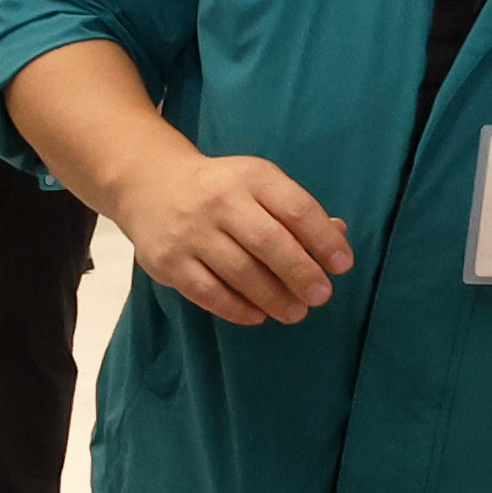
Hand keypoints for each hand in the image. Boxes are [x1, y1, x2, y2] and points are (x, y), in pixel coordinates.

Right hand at [103, 138, 351, 323]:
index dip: (323, 240)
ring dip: (273, 297)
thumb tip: (338, 237)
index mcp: (251, 177)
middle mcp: (220, 202)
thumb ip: (296, 210)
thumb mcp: (258, 183)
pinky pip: (208, 292)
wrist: (149, 184)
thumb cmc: (219, 188)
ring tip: (295, 312)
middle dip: (301, 273)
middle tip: (321, 296)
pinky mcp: (169, 262)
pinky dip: (237, 308)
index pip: (295, 209)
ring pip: (240, 272)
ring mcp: (191, 233)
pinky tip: (258, 315)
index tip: (342, 265)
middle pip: (269, 243)